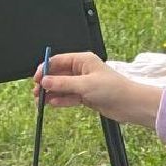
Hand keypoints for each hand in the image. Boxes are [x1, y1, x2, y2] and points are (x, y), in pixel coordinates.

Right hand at [34, 52, 162, 130]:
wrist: (129, 105)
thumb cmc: (113, 89)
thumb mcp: (84, 85)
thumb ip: (63, 84)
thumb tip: (45, 82)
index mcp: (83, 60)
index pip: (58, 61)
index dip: (45, 69)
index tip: (36, 78)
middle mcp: (82, 70)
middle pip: (58, 75)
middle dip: (47, 83)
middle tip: (36, 92)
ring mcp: (83, 84)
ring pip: (62, 87)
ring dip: (52, 93)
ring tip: (41, 101)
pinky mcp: (86, 96)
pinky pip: (69, 97)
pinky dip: (61, 100)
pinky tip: (53, 103)